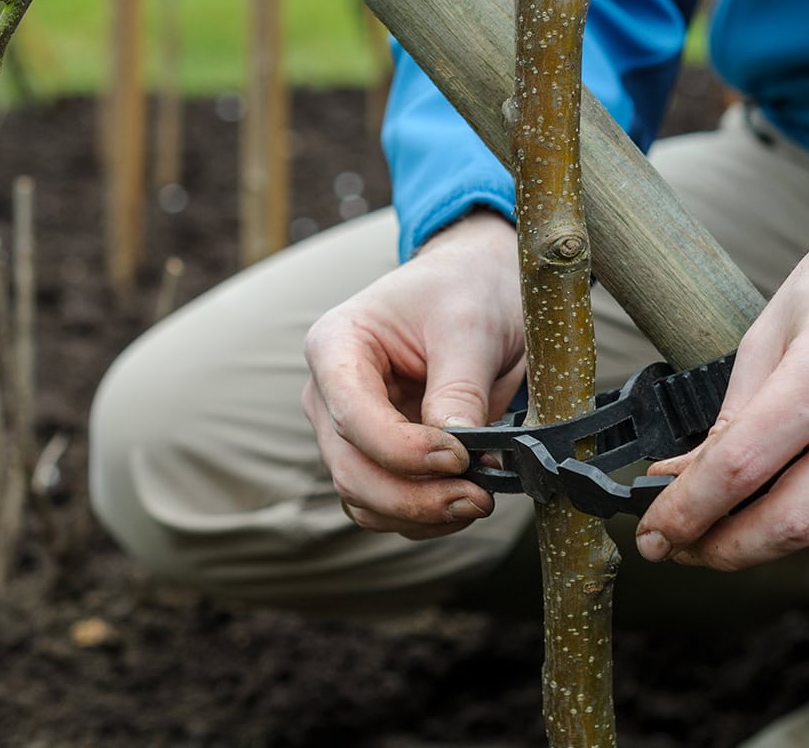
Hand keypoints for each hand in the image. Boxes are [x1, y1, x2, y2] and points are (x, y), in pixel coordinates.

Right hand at [302, 211, 526, 538]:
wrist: (477, 289)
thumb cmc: (465, 291)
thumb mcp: (468, 327)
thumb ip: (458, 388)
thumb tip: (460, 451)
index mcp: (336, 346)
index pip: (352, 417)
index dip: (403, 450)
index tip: (459, 456)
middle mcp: (330, 394)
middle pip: (351, 470)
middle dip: (413, 496)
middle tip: (477, 497)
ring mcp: (350, 431)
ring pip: (364, 499)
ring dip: (419, 515)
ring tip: (478, 500)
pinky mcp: (378, 457)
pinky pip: (387, 506)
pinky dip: (425, 518)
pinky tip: (465, 501)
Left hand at [636, 190, 808, 569]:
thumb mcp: (771, 327)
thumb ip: (730, 411)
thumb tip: (680, 479)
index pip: (742, 466)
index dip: (686, 513)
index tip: (654, 534)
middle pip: (793, 523)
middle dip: (725, 550)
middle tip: (686, 547)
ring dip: (776, 536)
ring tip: (739, 515)